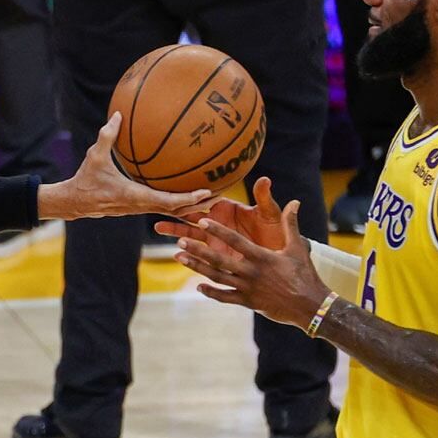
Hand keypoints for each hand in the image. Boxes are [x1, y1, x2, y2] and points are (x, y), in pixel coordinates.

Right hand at [37, 113, 214, 220]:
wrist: (75, 202)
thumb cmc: (86, 179)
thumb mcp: (95, 156)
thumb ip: (107, 135)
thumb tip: (117, 114)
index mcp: (136, 196)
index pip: (168, 202)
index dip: (189, 198)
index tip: (206, 191)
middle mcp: (142, 206)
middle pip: (178, 210)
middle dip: (200, 204)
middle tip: (221, 194)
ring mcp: (141, 208)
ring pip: (173, 211)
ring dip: (193, 206)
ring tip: (213, 197)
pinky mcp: (139, 206)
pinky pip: (164, 206)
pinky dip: (179, 203)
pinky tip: (189, 193)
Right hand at [154, 177, 285, 256]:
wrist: (280, 258)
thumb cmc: (276, 232)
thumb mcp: (270, 215)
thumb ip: (264, 199)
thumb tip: (265, 179)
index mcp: (227, 209)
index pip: (205, 201)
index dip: (192, 198)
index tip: (178, 195)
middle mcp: (218, 223)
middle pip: (191, 216)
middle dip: (175, 213)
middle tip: (158, 208)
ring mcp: (215, 240)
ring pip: (191, 235)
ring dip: (175, 231)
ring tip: (157, 227)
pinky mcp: (217, 256)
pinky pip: (200, 255)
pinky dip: (188, 254)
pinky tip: (176, 254)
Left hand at [173, 199, 330, 327]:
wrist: (311, 306)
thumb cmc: (305, 275)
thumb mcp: (297, 247)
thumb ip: (291, 224)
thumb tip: (295, 201)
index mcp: (261, 257)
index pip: (235, 240)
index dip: (218, 230)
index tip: (202, 221)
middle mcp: (251, 272)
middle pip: (219, 259)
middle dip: (198, 249)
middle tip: (179, 241)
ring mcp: (247, 289)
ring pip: (217, 277)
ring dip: (197, 267)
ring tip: (180, 258)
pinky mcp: (248, 303)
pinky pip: (225, 297)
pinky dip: (211, 292)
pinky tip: (198, 286)